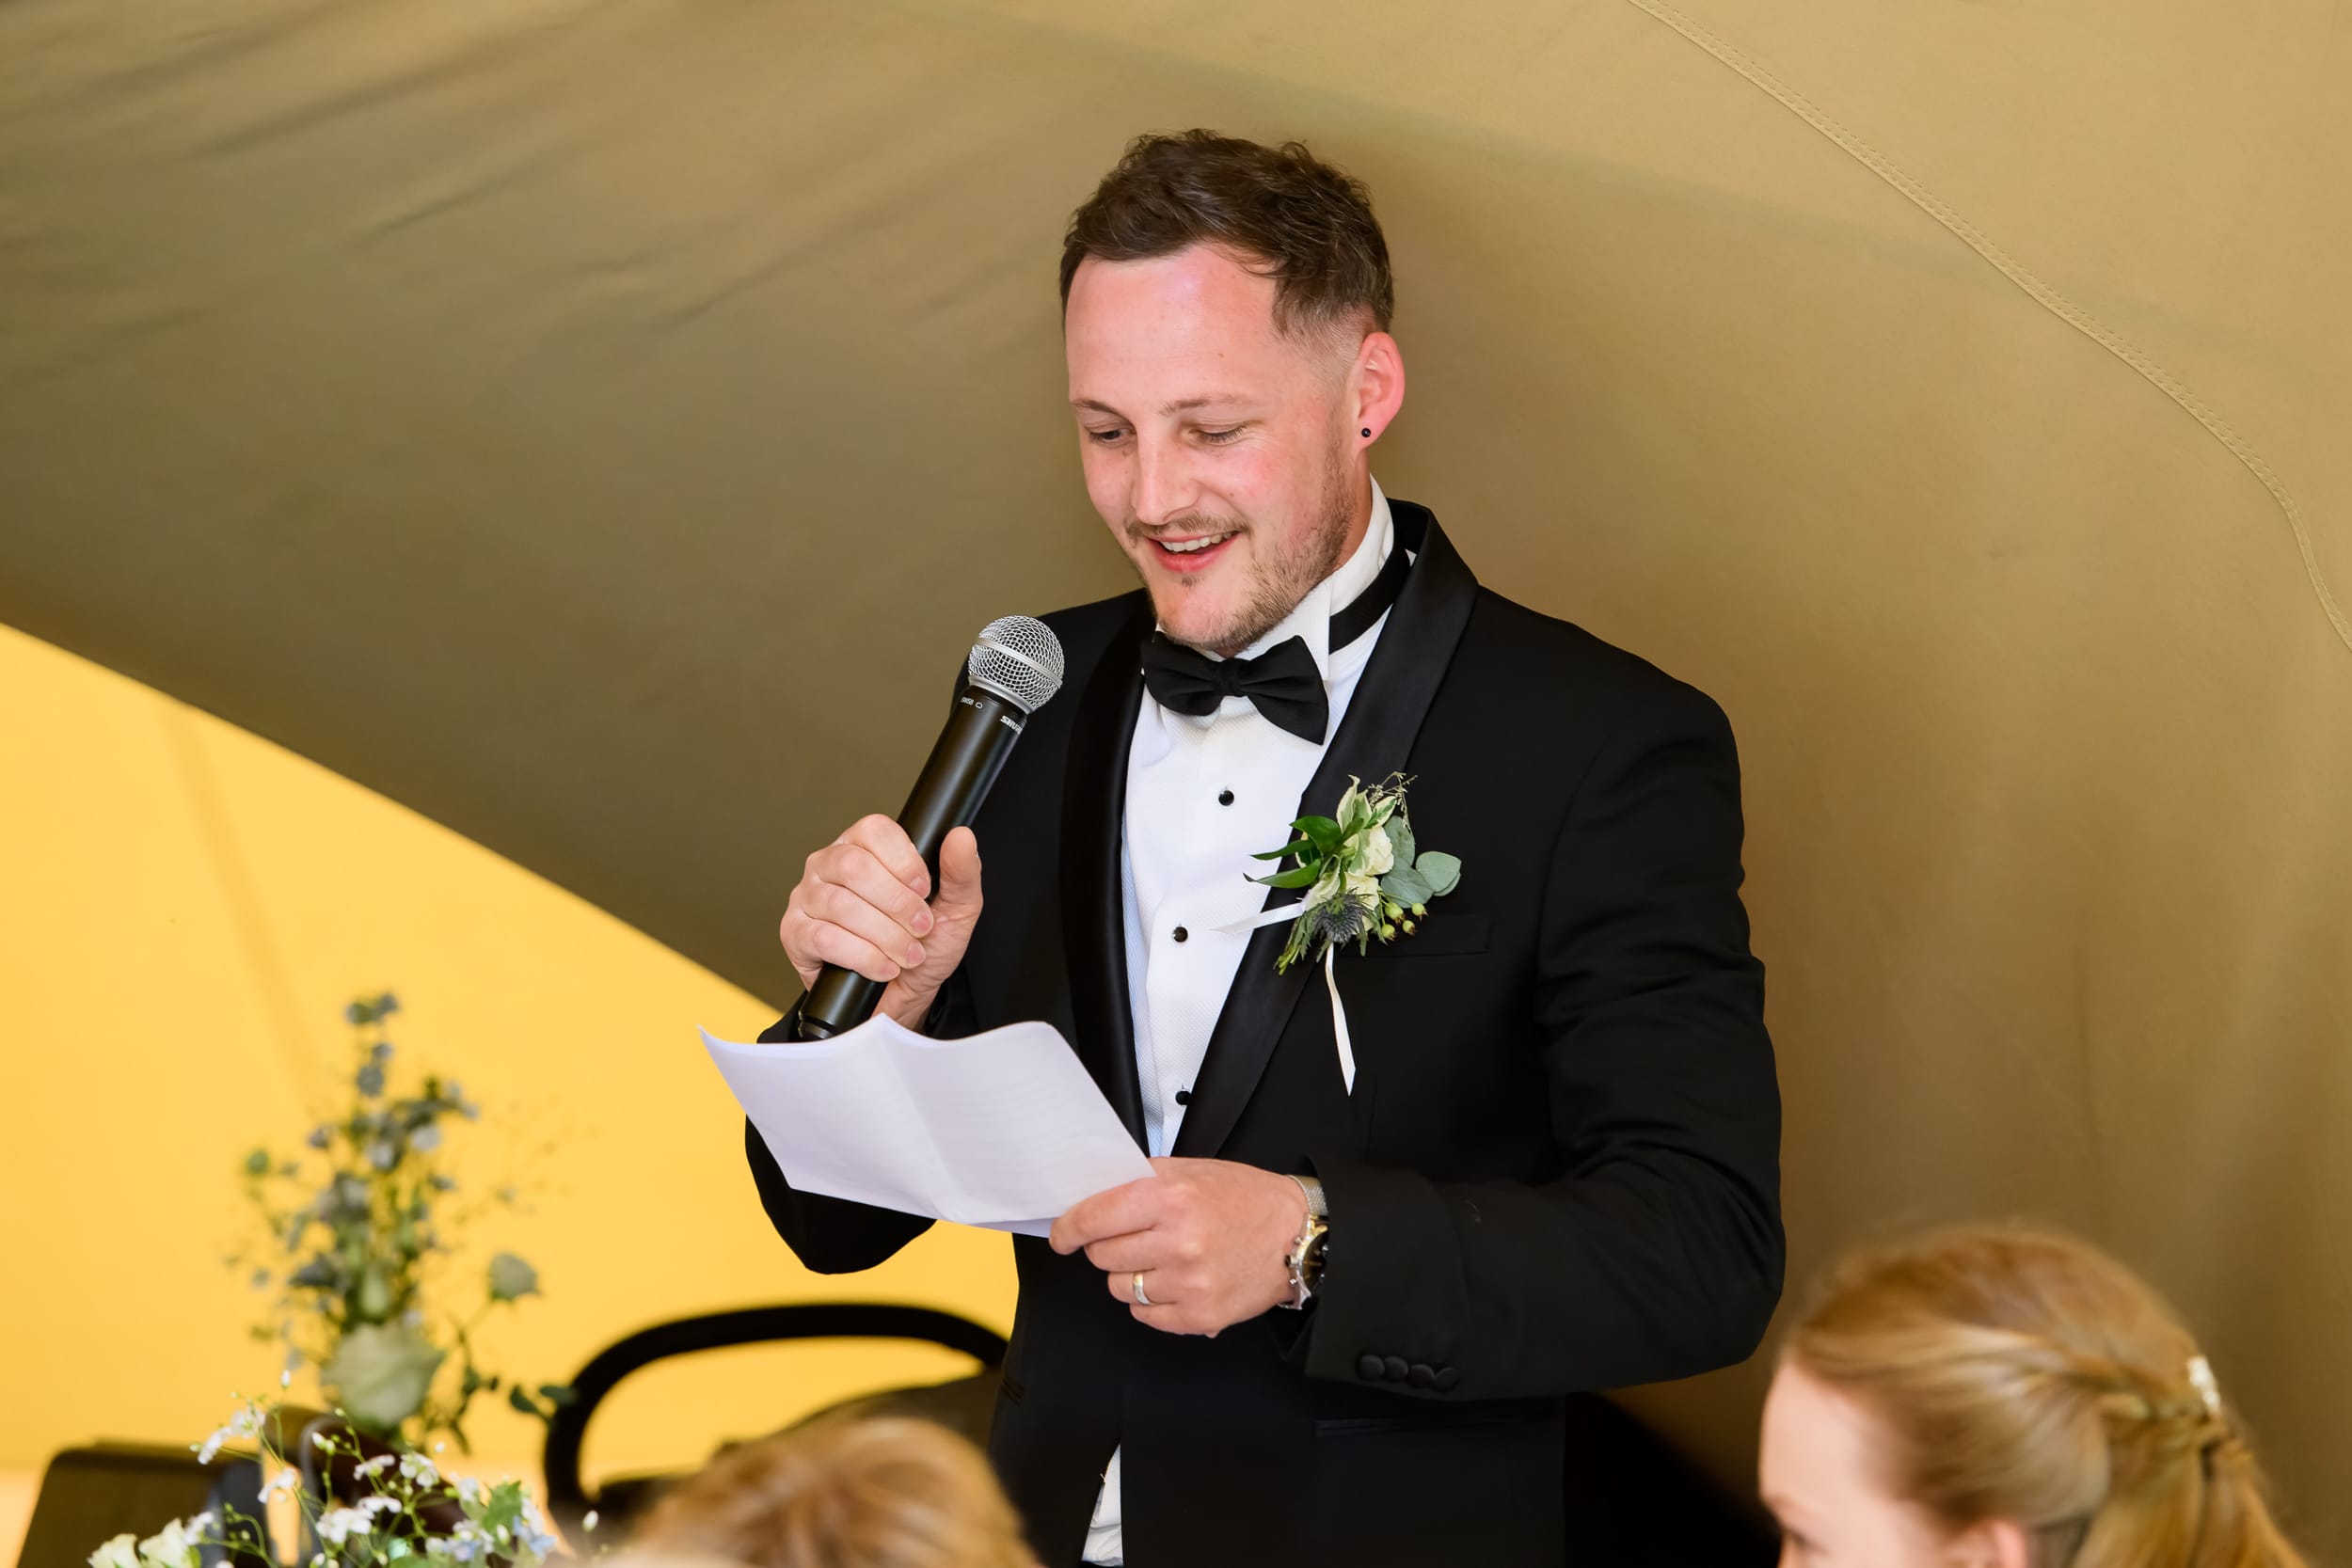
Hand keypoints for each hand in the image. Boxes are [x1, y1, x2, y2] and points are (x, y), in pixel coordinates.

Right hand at [779, 818, 981, 1028]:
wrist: (902, 996)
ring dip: (885, 935)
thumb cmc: (923, 945)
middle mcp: (828, 865)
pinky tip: (884, 967)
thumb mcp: (955, 910)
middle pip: (854, 866)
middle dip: (897, 903)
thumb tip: (961, 837)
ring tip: (908, 953)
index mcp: (863, 846)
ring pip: (840, 904)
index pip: (874, 831)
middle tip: (921, 927)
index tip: (925, 890)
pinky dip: (863, 956)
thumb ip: (961, 872)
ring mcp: (807, 898)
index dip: (904, 861)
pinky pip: (824, 938)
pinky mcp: (795, 934)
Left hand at [1050, 1157, 1308, 1335]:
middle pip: (1102, 1256)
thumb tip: (1092, 1196)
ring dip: (1130, 1276)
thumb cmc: (1245, 1199)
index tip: (1062, 1235)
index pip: (1095, 1218)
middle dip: (1108, 1247)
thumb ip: (1141, 1180)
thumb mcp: (1192, 1170)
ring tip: (1161, 1261)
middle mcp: (1177, 1242)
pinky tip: (1174, 1282)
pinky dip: (1151, 1302)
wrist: (1296, 1236)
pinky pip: (1145, 1315)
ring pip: (1120, 1289)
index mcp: (1171, 1198)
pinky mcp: (1199, 1316)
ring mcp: (1188, 1284)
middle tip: (1132, 1239)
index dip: (1069, 1228)